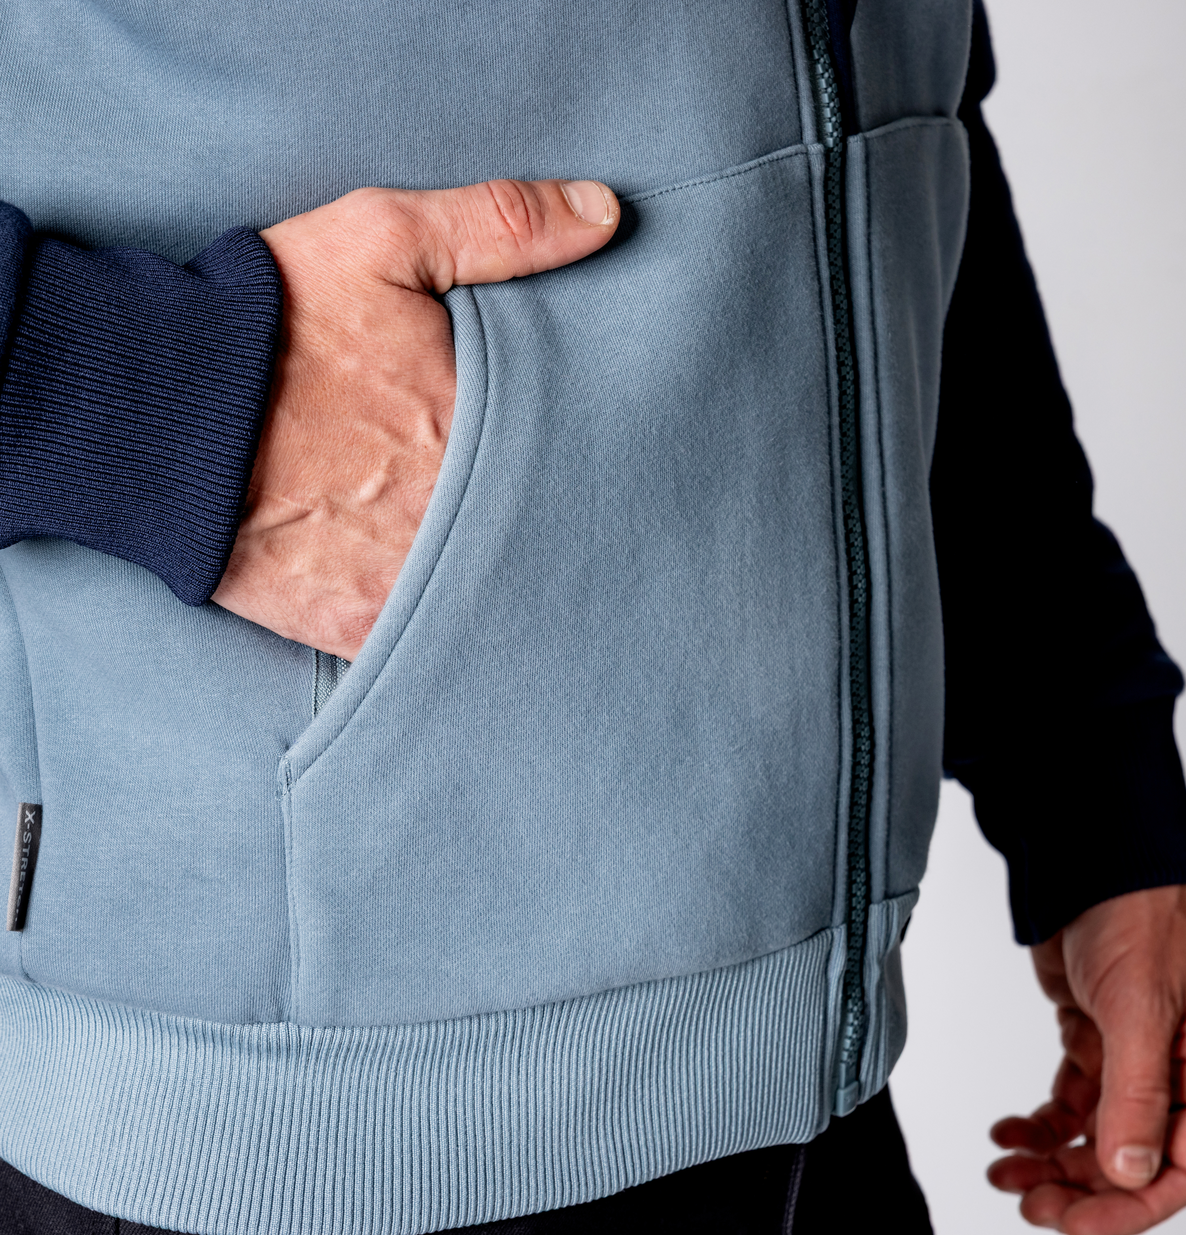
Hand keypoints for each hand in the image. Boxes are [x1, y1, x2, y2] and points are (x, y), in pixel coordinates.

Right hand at [211, 178, 619, 658]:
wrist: (151, 416)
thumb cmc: (267, 324)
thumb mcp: (381, 239)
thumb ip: (501, 226)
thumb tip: (607, 216)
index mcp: (476, 423)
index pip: (575, 448)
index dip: (582, 448)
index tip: (583, 442)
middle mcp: (453, 510)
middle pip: (539, 525)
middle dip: (547, 512)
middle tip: (560, 505)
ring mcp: (407, 577)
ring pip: (495, 592)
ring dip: (505, 574)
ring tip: (510, 552)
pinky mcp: (358, 625)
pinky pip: (432, 641)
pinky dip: (449, 626)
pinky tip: (458, 602)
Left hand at [987, 884, 1185, 1234]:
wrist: (1095, 851)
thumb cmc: (1138, 911)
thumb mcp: (1139, 1006)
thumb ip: (1136, 1093)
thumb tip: (1128, 1174)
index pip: (1185, 1166)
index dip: (1133, 1205)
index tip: (1076, 1222)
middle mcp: (1180, 1067)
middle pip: (1138, 1157)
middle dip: (1083, 1187)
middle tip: (1029, 1202)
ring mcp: (1135, 1051)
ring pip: (1100, 1132)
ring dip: (1055, 1158)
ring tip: (1007, 1171)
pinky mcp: (1096, 1032)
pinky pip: (1074, 1097)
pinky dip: (1042, 1118)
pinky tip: (1012, 1129)